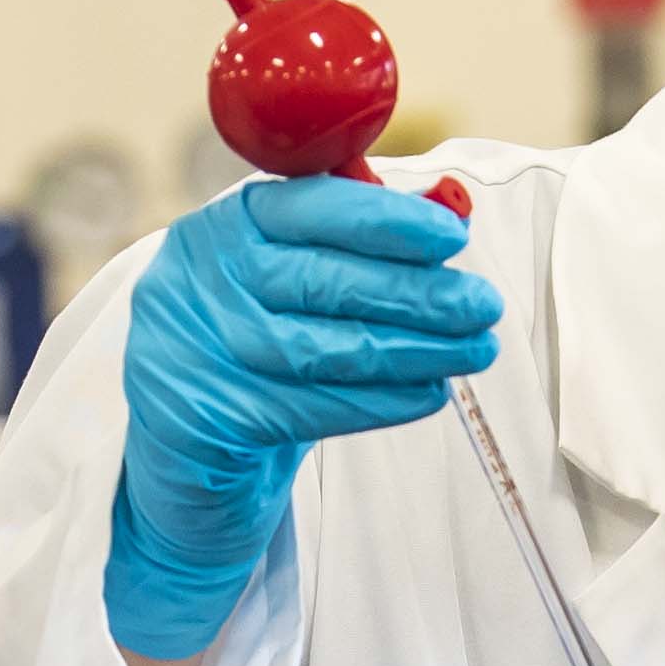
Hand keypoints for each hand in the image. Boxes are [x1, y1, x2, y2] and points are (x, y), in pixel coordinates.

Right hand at [106, 176, 500, 661]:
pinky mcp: (203, 417)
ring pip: (323, 348)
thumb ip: (351, 249)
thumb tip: (445, 213)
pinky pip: (311, 407)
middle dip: (417, 293)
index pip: (309, 207)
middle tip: (484, 306)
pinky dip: (380, 402)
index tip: (453, 238)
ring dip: (413, 351)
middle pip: (322, 280)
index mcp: (220, 229)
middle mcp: (194, 282)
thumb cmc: (250, 355)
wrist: (180, 458)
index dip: (387, 220)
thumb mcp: (285, 288)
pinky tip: (429, 393)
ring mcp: (191, 351)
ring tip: (474, 351)